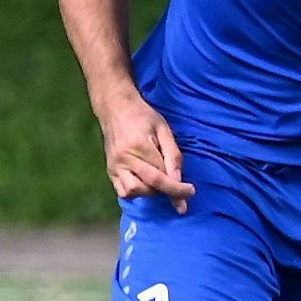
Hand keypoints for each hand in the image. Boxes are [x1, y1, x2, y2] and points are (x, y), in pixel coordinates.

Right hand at [97, 92, 194, 211]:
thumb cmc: (143, 116)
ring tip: (160, 182)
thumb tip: (178, 180)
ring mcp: (114, 167)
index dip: (177, 188)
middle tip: (180, 188)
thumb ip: (172, 155)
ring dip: (150, 192)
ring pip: (133, 192)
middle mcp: (123, 160)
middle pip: (148, 187)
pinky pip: (122, 191)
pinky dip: (136, 192)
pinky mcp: (109, 171)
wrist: (116, 108)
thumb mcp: (164, 129)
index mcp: (139, 147)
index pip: (161, 176)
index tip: (191, 193)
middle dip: (168, 192)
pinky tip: (147, 185)